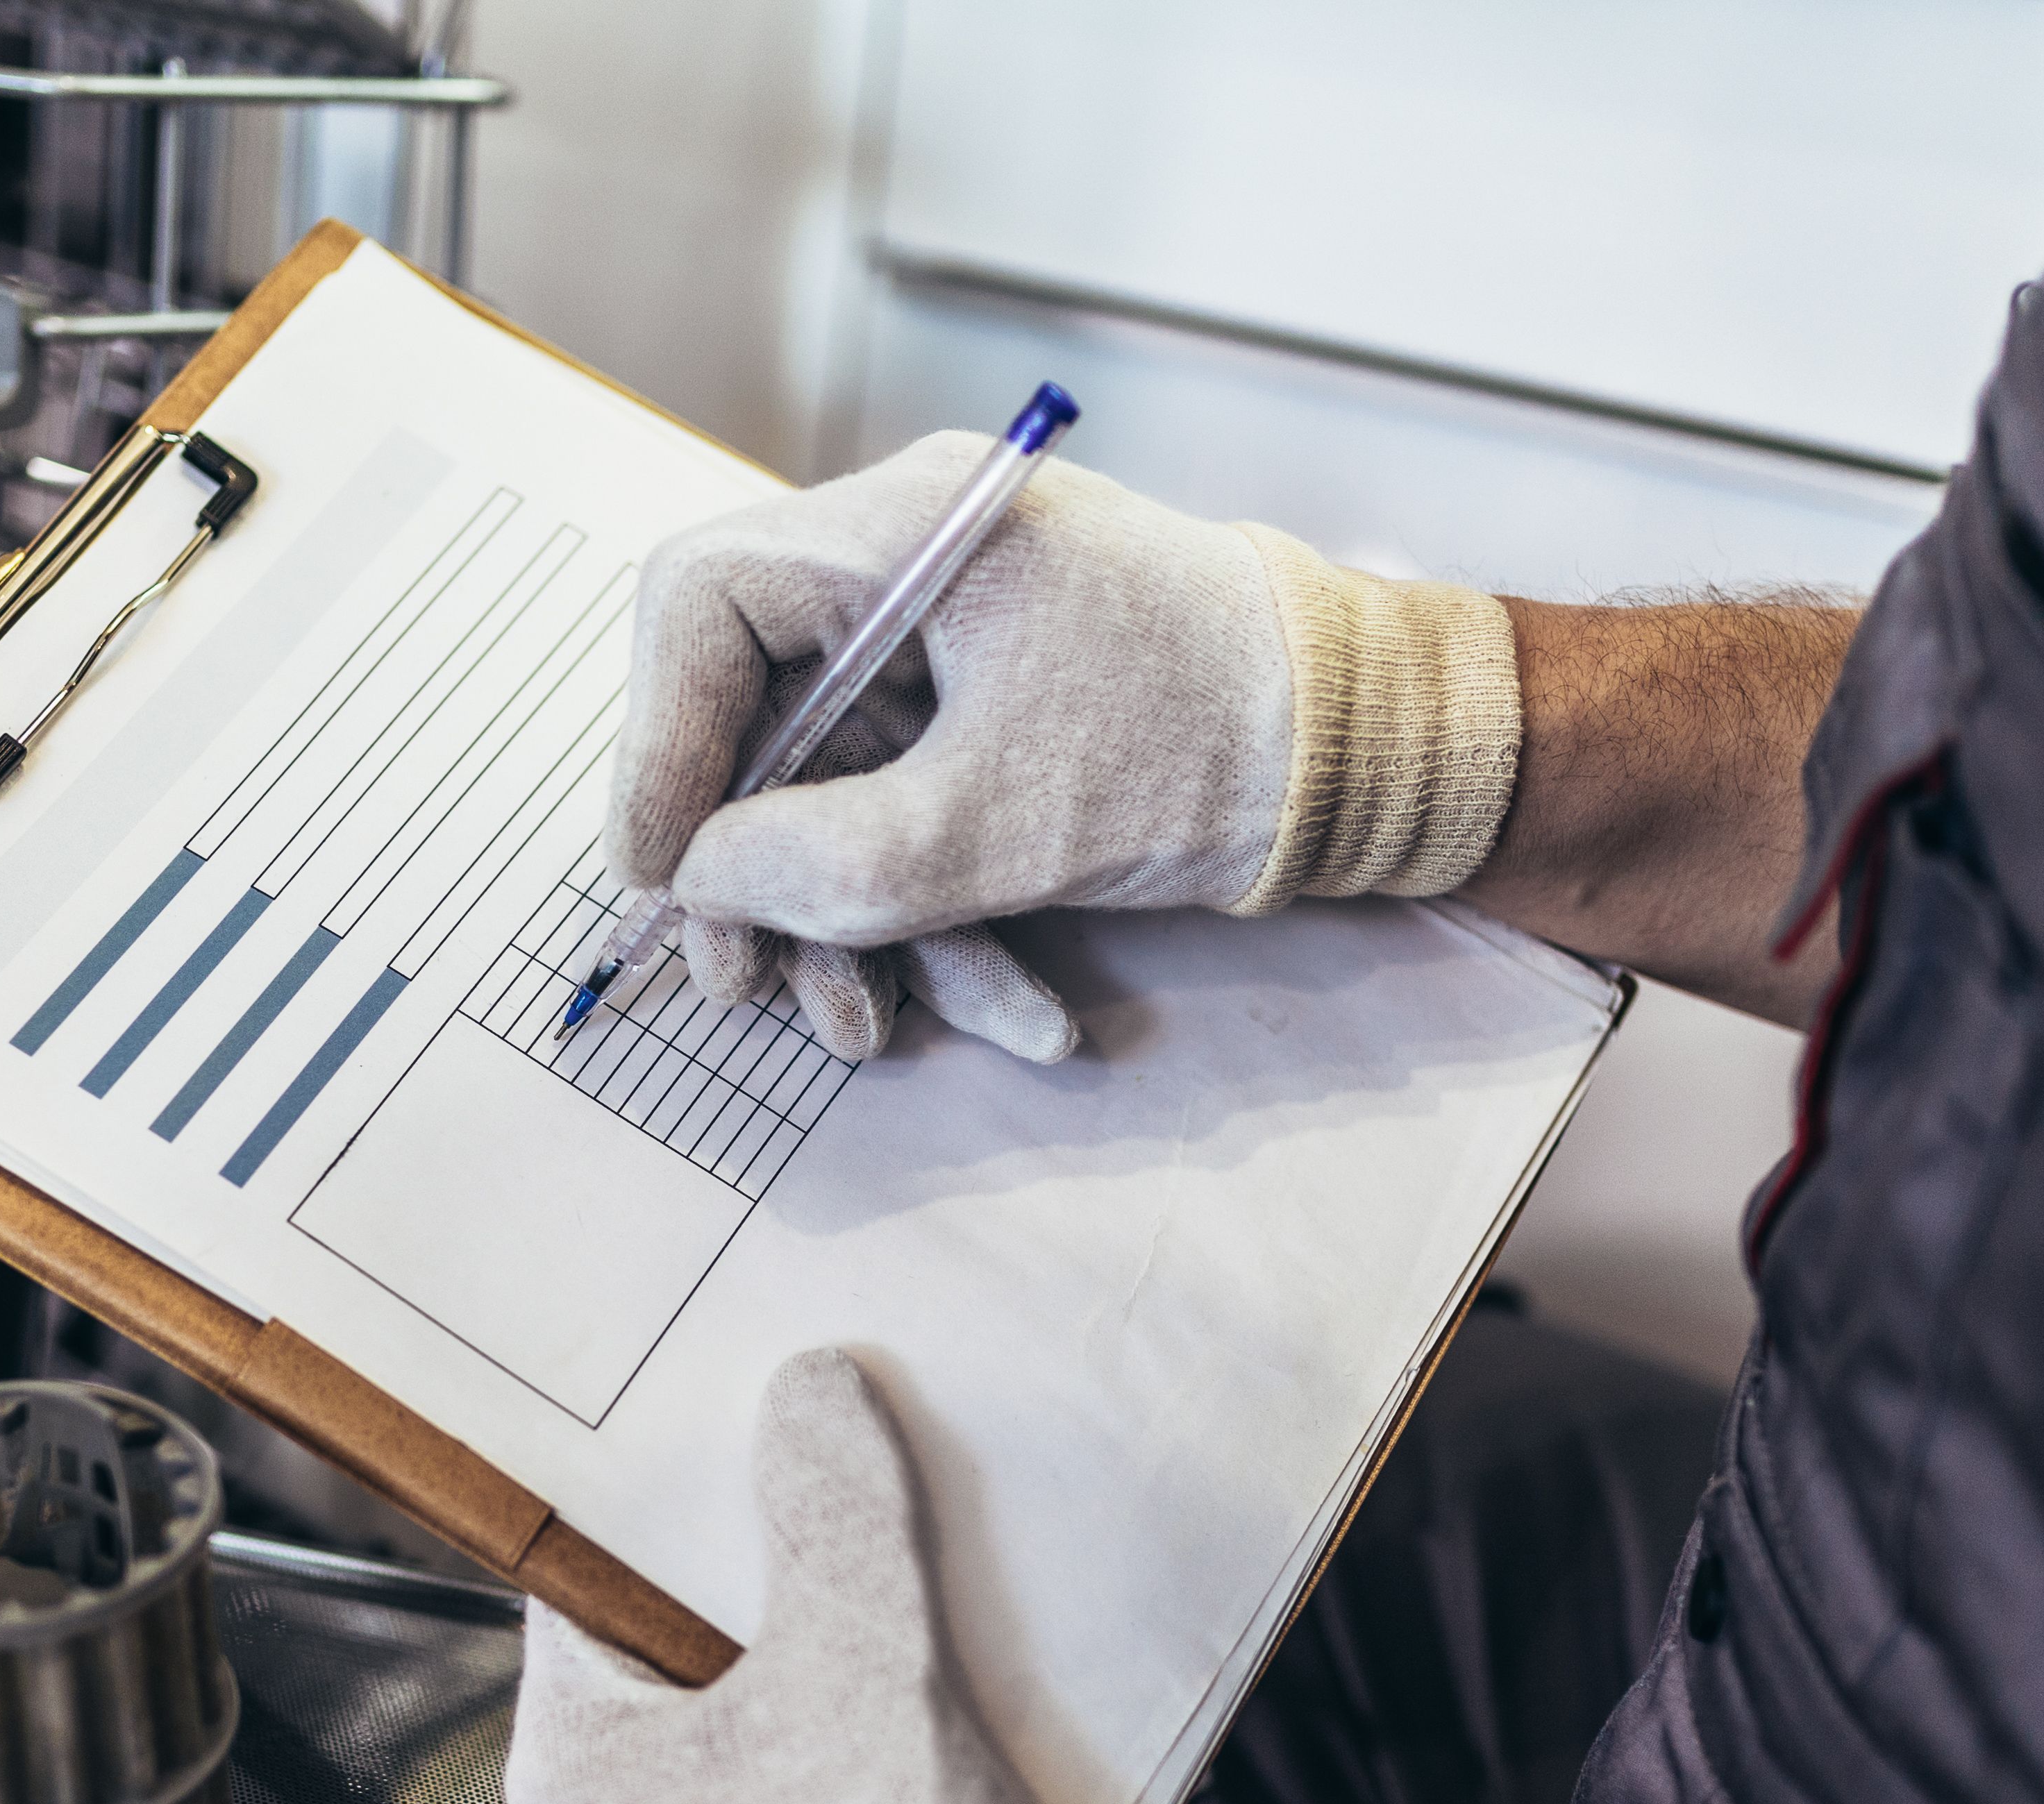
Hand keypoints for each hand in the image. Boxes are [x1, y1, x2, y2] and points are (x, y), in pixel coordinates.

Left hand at [507, 1348, 1207, 1803]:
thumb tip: (811, 1396)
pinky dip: (891, 1713)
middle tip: (840, 1463)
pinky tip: (962, 1664)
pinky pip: (839, 1771)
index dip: (664, 1488)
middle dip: (776, 1553)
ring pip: (779, 1700)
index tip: (730, 1414)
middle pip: (694, 1633)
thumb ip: (832, 1505)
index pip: (588, 1574)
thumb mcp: (858, 1654)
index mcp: (579, 1766)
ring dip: (849, 1631)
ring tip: (915, 1549)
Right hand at [606, 435, 1523, 1060]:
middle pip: (754, 713)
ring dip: (847, 927)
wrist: (1387, 757)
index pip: (703, 605)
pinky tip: (1008, 1013)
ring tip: (865, 1033)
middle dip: (754, 872)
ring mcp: (957, 646)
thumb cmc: (1218, 743)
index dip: (656, 744)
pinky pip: (917, 816)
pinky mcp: (1000, 719)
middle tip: (743, 985)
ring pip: (833, 788)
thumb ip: (822, 862)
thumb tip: (695, 886)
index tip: (660, 873)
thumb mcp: (994, 824)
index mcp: (905, 531)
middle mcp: (916, 569)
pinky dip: (940, 921)